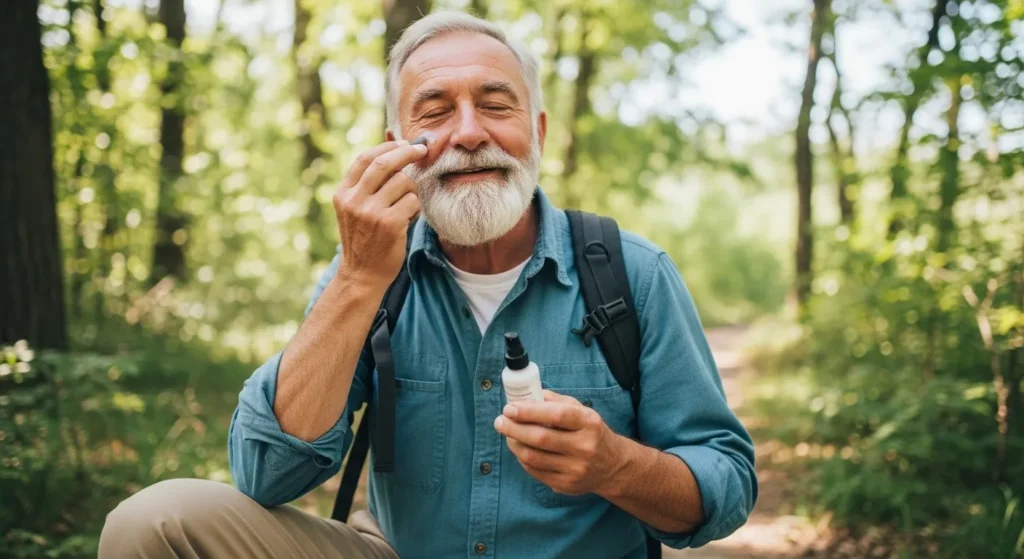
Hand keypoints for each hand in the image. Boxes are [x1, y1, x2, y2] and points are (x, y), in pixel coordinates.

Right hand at [332, 140, 427, 284]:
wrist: (361, 275)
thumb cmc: (365, 239)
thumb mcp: (355, 209)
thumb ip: (368, 183)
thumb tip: (392, 146)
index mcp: (343, 193)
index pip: (365, 159)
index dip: (387, 148)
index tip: (404, 143)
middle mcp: (354, 200)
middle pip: (385, 163)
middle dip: (407, 152)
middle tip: (422, 150)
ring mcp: (371, 212)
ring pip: (403, 182)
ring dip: (412, 191)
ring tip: (406, 206)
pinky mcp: (389, 224)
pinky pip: (412, 202)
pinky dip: (415, 208)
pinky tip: (408, 220)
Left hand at [493, 390, 626, 496]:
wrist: (612, 466)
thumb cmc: (591, 432)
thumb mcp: (582, 411)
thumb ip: (556, 401)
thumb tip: (527, 396)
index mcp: (589, 423)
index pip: (557, 415)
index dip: (529, 411)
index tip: (509, 408)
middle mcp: (585, 447)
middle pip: (541, 438)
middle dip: (514, 428)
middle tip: (500, 421)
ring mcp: (576, 469)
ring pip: (534, 457)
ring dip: (515, 444)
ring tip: (508, 434)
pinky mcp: (567, 485)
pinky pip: (535, 471)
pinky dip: (523, 459)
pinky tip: (520, 449)